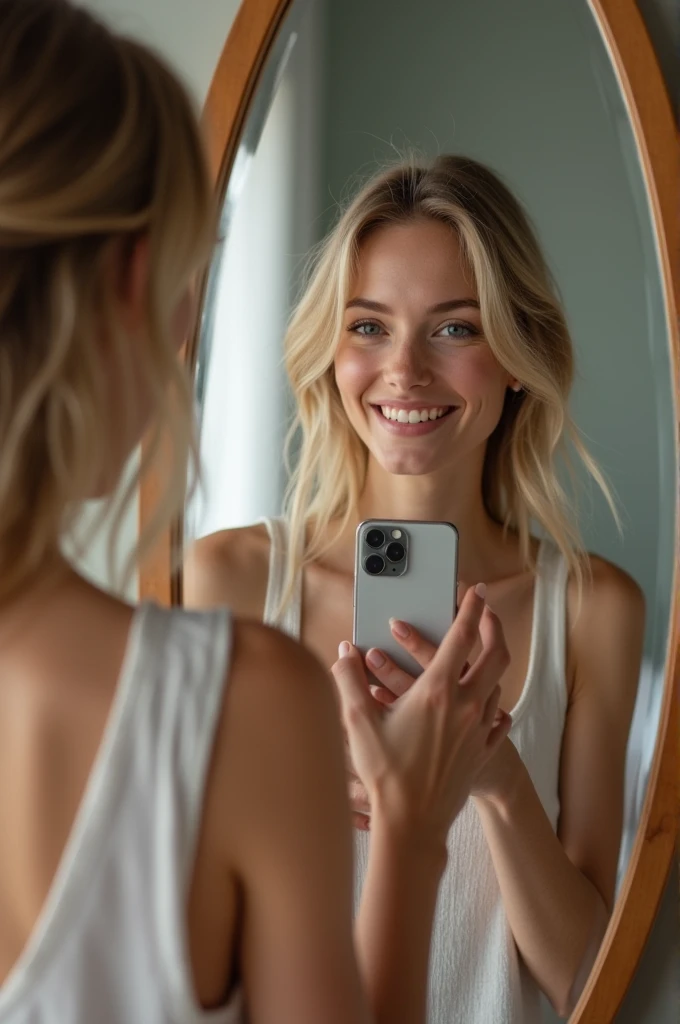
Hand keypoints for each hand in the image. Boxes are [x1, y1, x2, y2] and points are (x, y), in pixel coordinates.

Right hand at [331, 585, 511, 848]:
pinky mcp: (482, 752)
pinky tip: (491, 705)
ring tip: (479, 656)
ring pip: (498, 685)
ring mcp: (479, 730)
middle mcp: (466, 706)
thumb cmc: (384, 773)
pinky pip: (500, 720)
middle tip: (487, 612)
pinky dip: (496, 704)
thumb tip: (344, 652)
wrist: (412, 824)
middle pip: (496, 654)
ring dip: (491, 664)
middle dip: (494, 627)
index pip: (462, 636)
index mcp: (437, 692)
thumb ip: (348, 680)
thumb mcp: (357, 722)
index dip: (471, 608)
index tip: (474, 590)